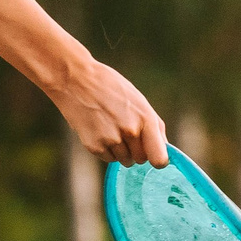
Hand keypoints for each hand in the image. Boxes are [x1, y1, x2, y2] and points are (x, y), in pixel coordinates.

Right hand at [46, 56, 168, 166]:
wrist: (76, 80)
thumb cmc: (110, 88)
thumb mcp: (138, 101)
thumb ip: (153, 126)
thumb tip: (164, 150)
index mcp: (146, 119)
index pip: (159, 159)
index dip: (158, 160)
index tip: (154, 157)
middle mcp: (130, 131)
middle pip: (142, 159)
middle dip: (137, 150)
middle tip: (126, 132)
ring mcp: (112, 140)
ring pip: (125, 161)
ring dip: (121, 151)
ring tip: (111, 128)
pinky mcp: (94, 146)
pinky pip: (108, 159)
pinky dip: (106, 149)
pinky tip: (100, 131)